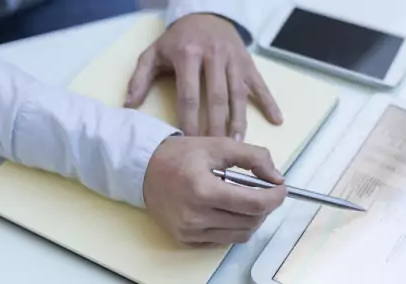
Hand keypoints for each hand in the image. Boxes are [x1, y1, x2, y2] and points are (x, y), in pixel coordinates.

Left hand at [126, 14, 282, 140]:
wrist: (205, 13)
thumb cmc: (178, 39)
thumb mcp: (154, 53)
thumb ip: (140, 78)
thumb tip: (128, 106)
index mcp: (188, 55)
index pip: (189, 95)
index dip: (189, 121)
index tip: (190, 144)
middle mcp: (213, 56)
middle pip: (217, 98)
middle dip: (216, 126)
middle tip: (216, 151)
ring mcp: (233, 59)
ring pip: (238, 94)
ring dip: (239, 120)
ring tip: (239, 144)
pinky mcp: (248, 61)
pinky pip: (260, 84)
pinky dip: (269, 101)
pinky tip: (277, 120)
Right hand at [143, 136, 286, 244]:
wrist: (144, 169)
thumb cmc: (181, 155)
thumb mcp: (219, 145)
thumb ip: (253, 157)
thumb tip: (277, 178)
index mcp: (203, 190)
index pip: (254, 204)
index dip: (275, 197)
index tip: (281, 188)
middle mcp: (195, 216)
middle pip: (251, 222)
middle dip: (264, 206)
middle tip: (263, 191)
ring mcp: (189, 231)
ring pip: (240, 234)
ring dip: (251, 218)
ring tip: (244, 200)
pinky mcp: (185, 240)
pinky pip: (223, 240)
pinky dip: (233, 227)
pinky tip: (226, 210)